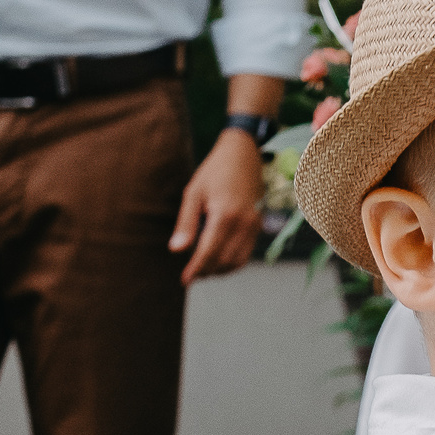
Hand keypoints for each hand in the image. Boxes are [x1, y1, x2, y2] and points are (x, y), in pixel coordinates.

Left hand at [171, 130, 264, 283]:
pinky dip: (232, 262)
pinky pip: (246, 253)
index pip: (209, 251)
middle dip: (207, 271)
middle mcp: (243, 223)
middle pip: (224, 261)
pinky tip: (217, 259)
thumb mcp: (193, 193)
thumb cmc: (214, 171)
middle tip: (191, 275)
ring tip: (203, 269)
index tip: (185, 280)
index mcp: (225, 214)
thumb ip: (186, 223)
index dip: (196, 269)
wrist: (244, 155)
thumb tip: (176, 250)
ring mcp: (254, 225)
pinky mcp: (258, 226)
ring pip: (237, 261)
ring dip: (220, 270)